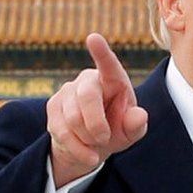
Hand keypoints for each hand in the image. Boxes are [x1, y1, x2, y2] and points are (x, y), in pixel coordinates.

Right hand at [47, 33, 148, 186]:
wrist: (91, 145)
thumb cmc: (117, 130)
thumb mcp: (131, 131)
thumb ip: (136, 124)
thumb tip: (140, 116)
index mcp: (113, 79)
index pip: (108, 64)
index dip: (101, 52)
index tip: (93, 38)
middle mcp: (88, 79)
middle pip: (87, 96)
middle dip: (96, 123)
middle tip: (105, 139)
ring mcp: (67, 91)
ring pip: (72, 118)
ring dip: (87, 138)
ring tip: (97, 144)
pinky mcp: (53, 106)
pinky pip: (61, 130)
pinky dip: (76, 148)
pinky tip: (87, 153)